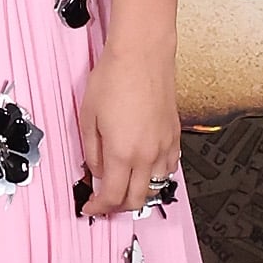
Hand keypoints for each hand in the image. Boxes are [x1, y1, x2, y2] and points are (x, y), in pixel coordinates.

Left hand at [77, 43, 179, 219]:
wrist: (142, 54)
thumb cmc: (114, 78)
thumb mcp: (87, 118)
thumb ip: (91, 152)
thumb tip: (95, 171)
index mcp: (122, 153)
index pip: (112, 197)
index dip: (98, 208)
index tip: (90, 206)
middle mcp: (147, 155)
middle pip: (136, 200)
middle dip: (117, 207)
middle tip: (104, 201)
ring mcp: (164, 146)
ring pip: (155, 187)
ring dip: (138, 193)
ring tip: (124, 186)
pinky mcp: (174, 136)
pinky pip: (169, 169)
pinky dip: (156, 177)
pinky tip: (144, 169)